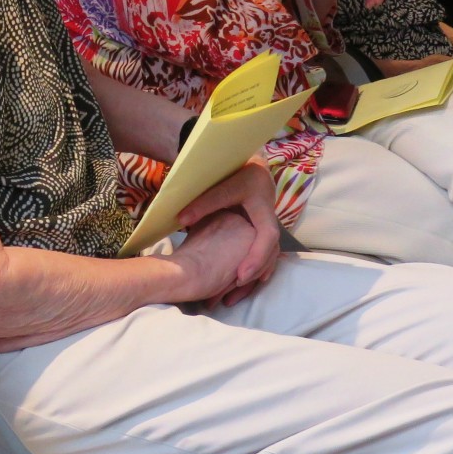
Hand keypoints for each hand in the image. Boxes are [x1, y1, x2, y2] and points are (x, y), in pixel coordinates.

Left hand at [176, 159, 281, 302]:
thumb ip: (202, 202)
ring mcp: (267, 222)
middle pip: (271, 249)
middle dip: (255, 269)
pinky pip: (263, 252)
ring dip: (255, 273)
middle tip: (236, 285)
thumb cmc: (229, 169)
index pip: (266, 235)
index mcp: (260, 202)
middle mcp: (268, 215)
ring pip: (270, 254)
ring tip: (234, 292)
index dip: (255, 256)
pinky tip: (241, 284)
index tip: (239, 275)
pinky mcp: (260, 228)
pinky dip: (254, 268)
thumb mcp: (218, 182)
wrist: (244, 161)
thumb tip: (181, 219)